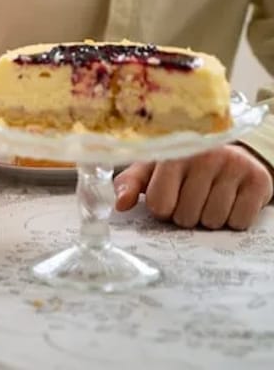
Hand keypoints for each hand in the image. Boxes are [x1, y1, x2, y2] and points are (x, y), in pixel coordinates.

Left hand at [114, 145, 273, 229]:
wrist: (232, 154)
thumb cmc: (184, 168)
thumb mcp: (152, 170)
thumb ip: (130, 184)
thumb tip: (120, 204)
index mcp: (172, 154)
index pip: (159, 204)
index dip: (163, 209)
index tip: (169, 198)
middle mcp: (204, 156)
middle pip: (185, 216)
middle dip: (186, 215)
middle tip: (193, 199)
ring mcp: (233, 166)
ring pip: (211, 221)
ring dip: (209, 219)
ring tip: (211, 199)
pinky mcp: (257, 180)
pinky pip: (238, 222)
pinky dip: (233, 220)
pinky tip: (231, 201)